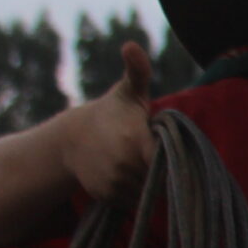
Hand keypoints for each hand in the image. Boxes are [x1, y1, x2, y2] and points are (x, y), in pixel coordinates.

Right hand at [63, 42, 156, 203]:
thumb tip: (130, 45)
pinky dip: (137, 194)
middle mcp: (125, 166)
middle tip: (156, 155)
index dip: (174, 159)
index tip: (172, 151)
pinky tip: (130, 175)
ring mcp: (115, 184)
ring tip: (142, 163)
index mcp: (135, 141)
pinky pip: (135, 202)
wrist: (72, 139)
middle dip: (165, 170)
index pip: (169, 162)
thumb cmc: (111, 112)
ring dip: (152, 184)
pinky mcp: (108, 197)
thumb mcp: (128, 90)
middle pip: (163, 179)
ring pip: (150, 193)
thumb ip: (138, 70)